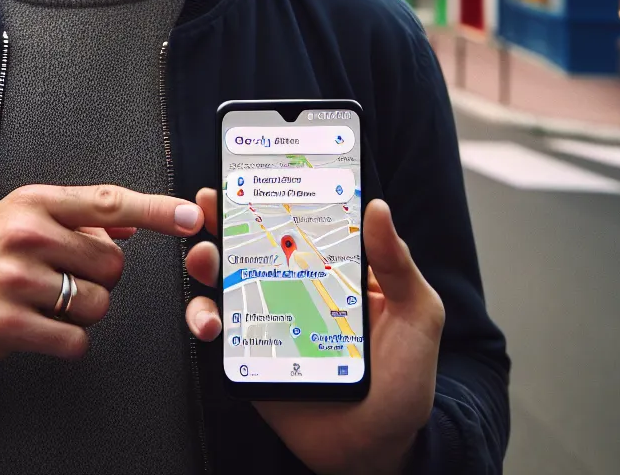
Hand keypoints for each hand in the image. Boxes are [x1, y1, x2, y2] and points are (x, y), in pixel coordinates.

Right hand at [0, 183, 204, 366]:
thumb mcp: (18, 219)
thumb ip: (75, 218)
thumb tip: (129, 221)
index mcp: (34, 203)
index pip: (108, 201)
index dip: (157, 211)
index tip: (192, 217)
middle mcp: (25, 234)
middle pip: (112, 263)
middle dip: (98, 279)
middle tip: (62, 280)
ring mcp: (14, 278)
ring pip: (97, 303)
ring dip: (82, 313)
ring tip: (46, 304)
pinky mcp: (8, 323)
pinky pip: (74, 340)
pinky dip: (67, 342)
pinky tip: (40, 330)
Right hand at [183, 189, 443, 474]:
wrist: (376, 449)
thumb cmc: (404, 383)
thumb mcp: (417, 314)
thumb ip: (398, 263)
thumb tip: (379, 208)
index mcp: (336, 271)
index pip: (301, 222)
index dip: (274, 194)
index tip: (251, 171)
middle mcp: (297, 288)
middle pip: (251, 243)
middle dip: (222, 218)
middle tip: (208, 206)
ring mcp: (269, 320)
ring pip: (224, 281)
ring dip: (205, 263)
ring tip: (205, 260)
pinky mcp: (248, 355)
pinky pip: (216, 329)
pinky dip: (203, 318)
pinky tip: (211, 321)